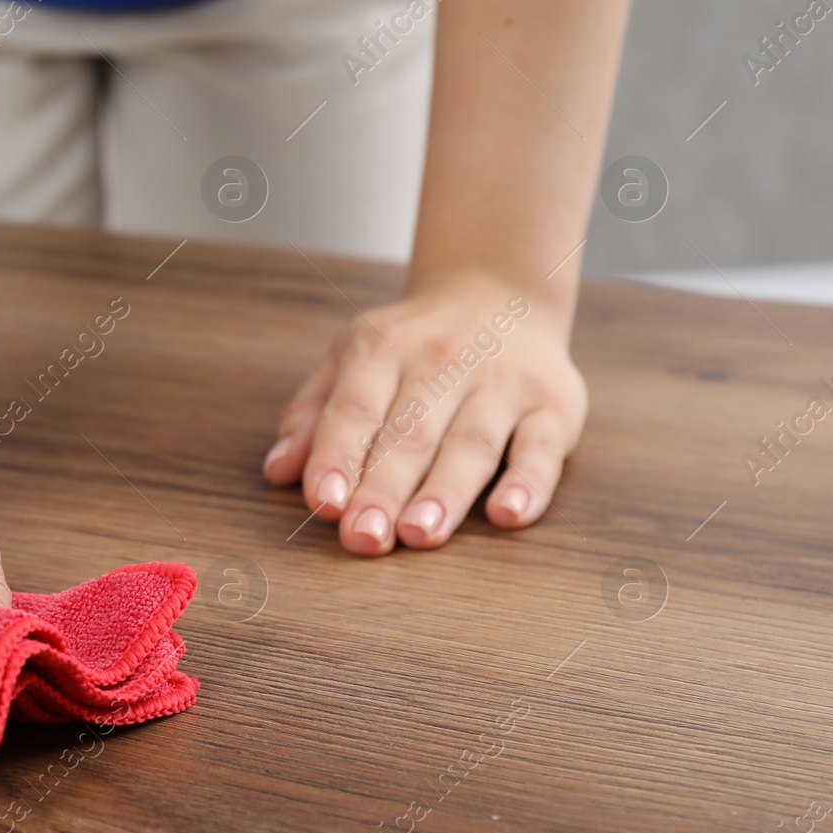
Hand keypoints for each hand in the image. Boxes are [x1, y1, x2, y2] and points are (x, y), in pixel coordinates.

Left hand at [261, 273, 586, 554]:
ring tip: (420, 535)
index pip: (354, 409)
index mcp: (381, 348)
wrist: (500, 293)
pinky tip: (507, 514)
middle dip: (384, 489)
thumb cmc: (411, 347)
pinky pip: (542, 447)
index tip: (325, 504)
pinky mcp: (554, 404)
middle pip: (410, 433)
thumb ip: (313, 415)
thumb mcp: (351, 360)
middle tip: (364, 539)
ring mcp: (502, 382)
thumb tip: (278, 470)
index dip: (337, 456)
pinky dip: (528, 482)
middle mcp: (443, 359)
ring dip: (445, 493)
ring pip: (470, 444)